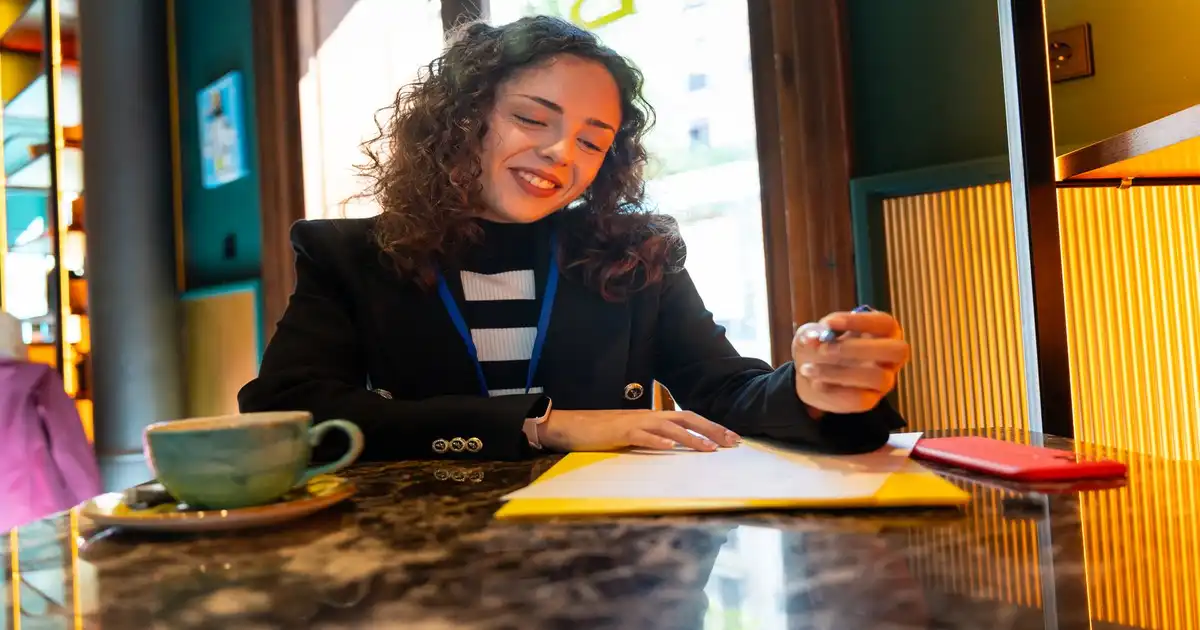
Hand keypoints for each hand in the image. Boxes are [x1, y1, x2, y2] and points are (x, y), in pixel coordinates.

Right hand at [538, 409, 740, 452]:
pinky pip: (642, 435)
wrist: (572, 426)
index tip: (731, 438)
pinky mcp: (621, 432)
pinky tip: (671, 447)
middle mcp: (649, 415)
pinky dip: (658, 440)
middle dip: (712, 430)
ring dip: (692, 437)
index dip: (712, 427)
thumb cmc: (603, 432)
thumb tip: (676, 445)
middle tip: (732, 442)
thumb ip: (654, 437)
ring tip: (710, 448)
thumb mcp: (634, 434)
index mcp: (654, 417)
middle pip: (687, 418)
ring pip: (670, 426)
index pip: (689, 418)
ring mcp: (635, 422)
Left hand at [791, 310, 909, 414]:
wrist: (810, 376)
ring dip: (839, 372)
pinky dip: (833, 390)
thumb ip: (811, 332)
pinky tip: (815, 383)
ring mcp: (884, 381)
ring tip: (809, 368)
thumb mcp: (811, 334)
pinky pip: (859, 399)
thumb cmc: (819, 347)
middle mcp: (890, 356)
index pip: (885, 323)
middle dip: (858, 348)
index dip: (859, 321)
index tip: (828, 323)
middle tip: (824, 349)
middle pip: (897, 350)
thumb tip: (813, 337)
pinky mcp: (870, 400)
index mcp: (883, 331)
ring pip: (877, 377)